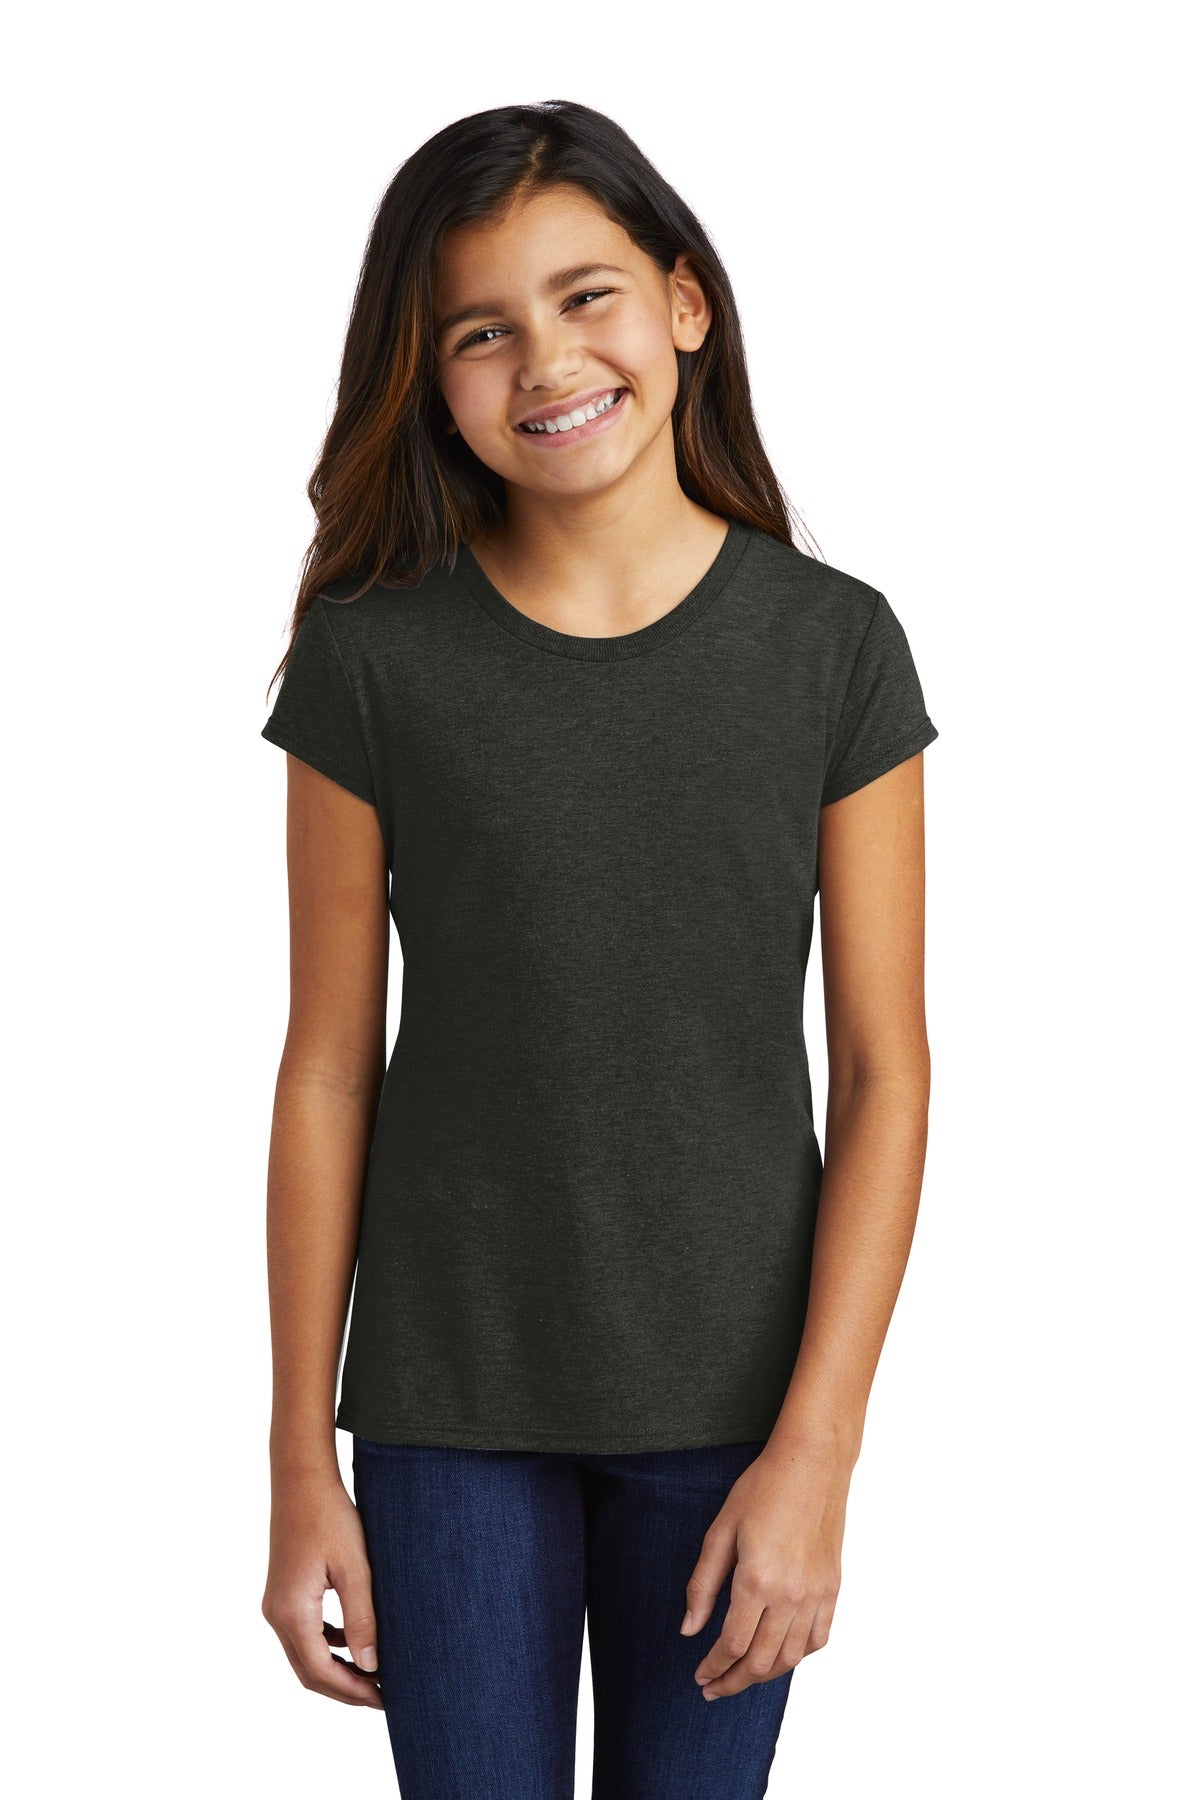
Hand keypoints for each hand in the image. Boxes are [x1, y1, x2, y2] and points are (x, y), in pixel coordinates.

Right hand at [261, 1467, 384, 1709]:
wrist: (302, 1478)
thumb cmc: (330, 1516)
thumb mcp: (354, 1568)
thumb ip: (362, 1618)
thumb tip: (371, 1667)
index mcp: (291, 1612)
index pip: (321, 1672)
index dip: (353, 1691)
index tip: (385, 1699)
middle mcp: (276, 1615)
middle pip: (309, 1671)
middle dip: (345, 1688)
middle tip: (383, 1696)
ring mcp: (276, 1604)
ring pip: (305, 1655)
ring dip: (336, 1669)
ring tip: (373, 1674)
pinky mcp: (283, 1593)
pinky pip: (304, 1633)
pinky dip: (328, 1646)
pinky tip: (355, 1641)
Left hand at [680, 1438, 849, 1699]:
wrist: (811, 1463)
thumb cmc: (762, 1488)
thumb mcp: (720, 1531)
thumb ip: (703, 1584)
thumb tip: (689, 1628)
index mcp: (757, 1580)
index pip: (732, 1644)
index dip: (713, 1667)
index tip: (699, 1676)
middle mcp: (791, 1595)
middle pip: (761, 1661)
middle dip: (734, 1681)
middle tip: (714, 1688)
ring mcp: (817, 1594)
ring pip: (792, 1657)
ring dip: (765, 1674)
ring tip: (742, 1676)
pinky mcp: (833, 1588)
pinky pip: (818, 1638)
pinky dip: (798, 1656)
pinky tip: (780, 1654)